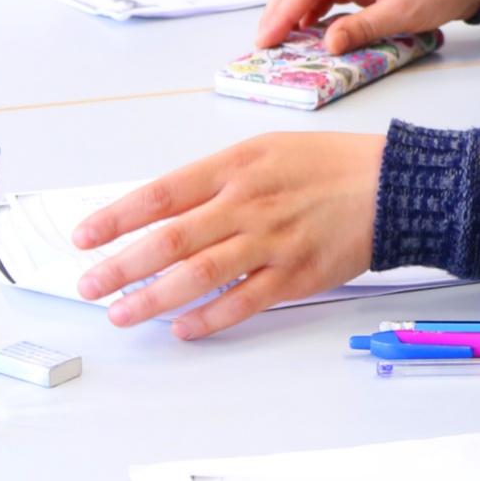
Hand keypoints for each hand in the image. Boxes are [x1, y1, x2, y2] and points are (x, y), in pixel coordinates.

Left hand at [69, 131, 385, 337]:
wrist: (395, 185)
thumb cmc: (330, 165)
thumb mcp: (266, 151)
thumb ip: (217, 181)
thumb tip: (165, 214)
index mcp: (237, 166)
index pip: (161, 194)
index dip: (116, 218)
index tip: (84, 237)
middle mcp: (249, 203)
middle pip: (170, 240)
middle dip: (121, 266)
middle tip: (89, 286)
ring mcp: (272, 242)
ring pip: (198, 276)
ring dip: (153, 299)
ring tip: (121, 314)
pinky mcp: (296, 275)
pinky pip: (242, 303)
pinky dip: (209, 319)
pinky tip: (183, 329)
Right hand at [256, 0, 479, 53]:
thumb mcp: (405, 11)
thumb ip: (363, 28)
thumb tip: (328, 46)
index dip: (282, 11)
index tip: (267, 38)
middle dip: (279, 11)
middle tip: (264, 44)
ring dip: (292, 11)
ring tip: (279, 41)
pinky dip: (313, 11)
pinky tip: (307, 31)